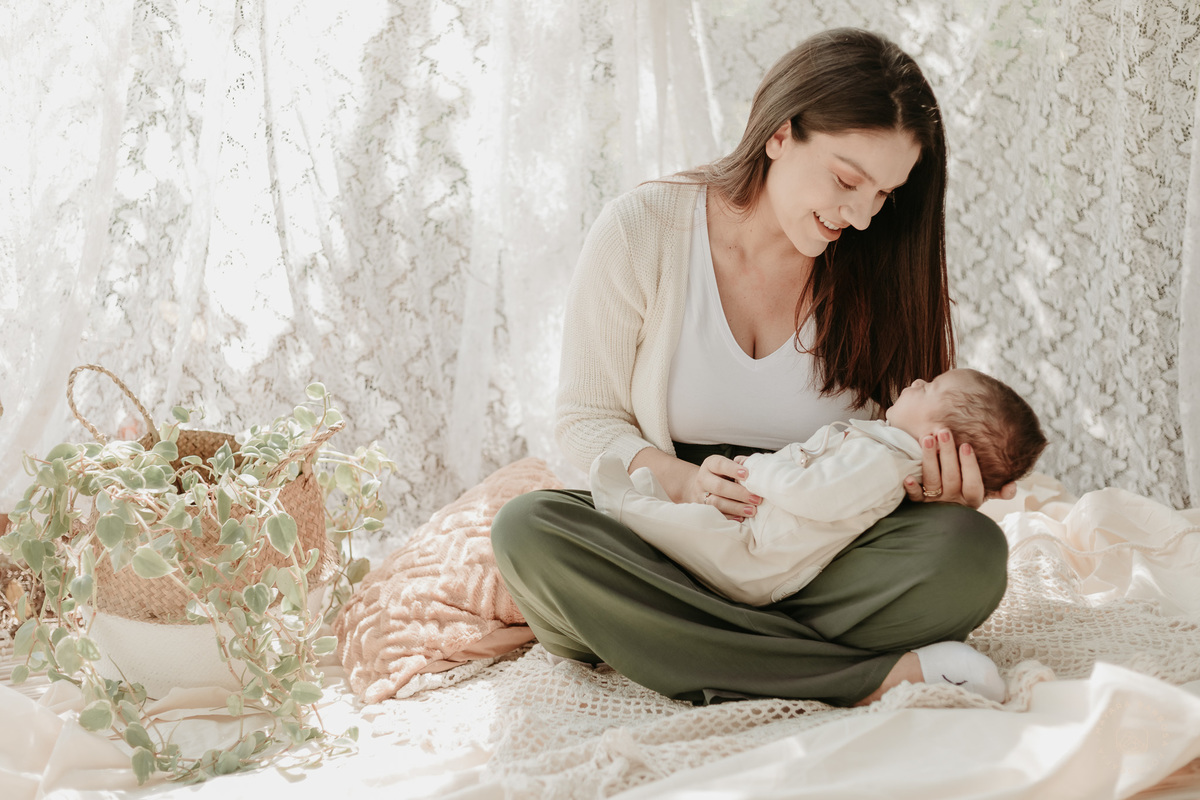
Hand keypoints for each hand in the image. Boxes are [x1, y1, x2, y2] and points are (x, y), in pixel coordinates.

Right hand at [689, 454, 761, 520]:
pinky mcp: (704, 510)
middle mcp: (703, 479)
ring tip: (752, 510)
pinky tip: (742, 517)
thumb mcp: (729, 465)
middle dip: (739, 493)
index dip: (732, 469)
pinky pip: (716, 515)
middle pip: (718, 486)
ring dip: (736, 508)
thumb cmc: (723, 474)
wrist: (703, 487)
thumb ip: (742, 464)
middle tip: (756, 498)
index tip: (747, 474)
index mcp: (710, 464)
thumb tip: (757, 468)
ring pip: (716, 503)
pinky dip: (730, 517)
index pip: (719, 464)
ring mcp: (701, 496)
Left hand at [902, 429, 1016, 508]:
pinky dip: (912, 488)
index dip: (970, 466)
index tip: (966, 445)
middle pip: (951, 477)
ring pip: (932, 481)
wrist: (943, 523)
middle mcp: (954, 501)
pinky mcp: (919, 505)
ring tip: (926, 439)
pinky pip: (914, 498)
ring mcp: (935, 503)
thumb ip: (998, 491)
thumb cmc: (965, 498)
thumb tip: (1012, 485)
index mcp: (972, 499)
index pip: (973, 483)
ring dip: (929, 460)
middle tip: (943, 432)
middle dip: (947, 454)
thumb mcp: (983, 496)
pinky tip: (907, 477)